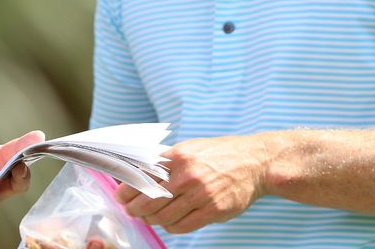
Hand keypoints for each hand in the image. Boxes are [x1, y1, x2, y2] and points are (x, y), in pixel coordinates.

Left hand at [115, 136, 265, 233]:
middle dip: (135, 208)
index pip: (142, 177)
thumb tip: (136, 171)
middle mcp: (187, 175)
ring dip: (152, 219)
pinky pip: (182, 226)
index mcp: (178, 156)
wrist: (254, 162)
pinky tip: (169, 222)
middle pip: (149, 200)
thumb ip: (165, 160)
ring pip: (163, 216)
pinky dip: (171, 227)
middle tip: (131, 210)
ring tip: (149, 217)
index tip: (120, 197)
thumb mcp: (189, 148)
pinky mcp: (213, 210)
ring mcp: (201, 194)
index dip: (127, 190)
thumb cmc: (218, 154)